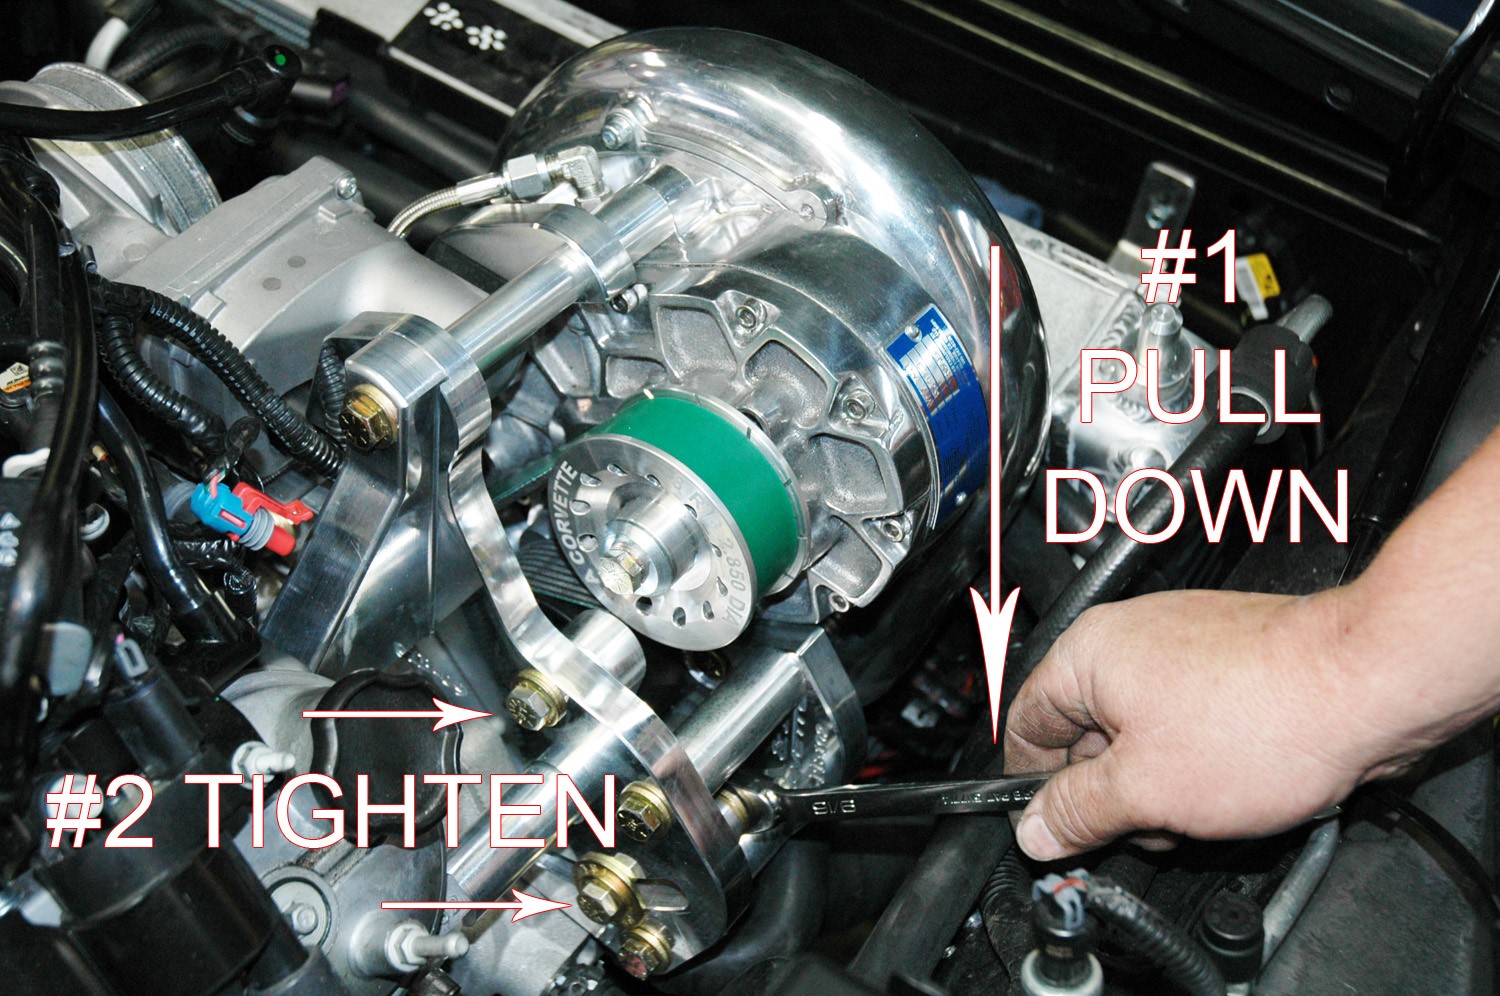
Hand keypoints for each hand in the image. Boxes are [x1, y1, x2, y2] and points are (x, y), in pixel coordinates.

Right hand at [1003, 588, 1414, 861]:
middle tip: (1148, 824)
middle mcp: (1126, 637)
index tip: (1055, 826)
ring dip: (1158, 780)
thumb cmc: (1263, 717)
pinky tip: (1233, 780)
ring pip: (1139, 729)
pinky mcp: (1225, 656)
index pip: (1023, 725)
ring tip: (1203, 803)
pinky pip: (1186, 717)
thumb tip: (1037, 828)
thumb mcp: (1147, 790)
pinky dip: (1198, 756)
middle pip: (1083, 730)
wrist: (1367, 682)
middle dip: (1111, 790)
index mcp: (1086, 654)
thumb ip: (1078, 811)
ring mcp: (1179, 642)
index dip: (1034, 786)